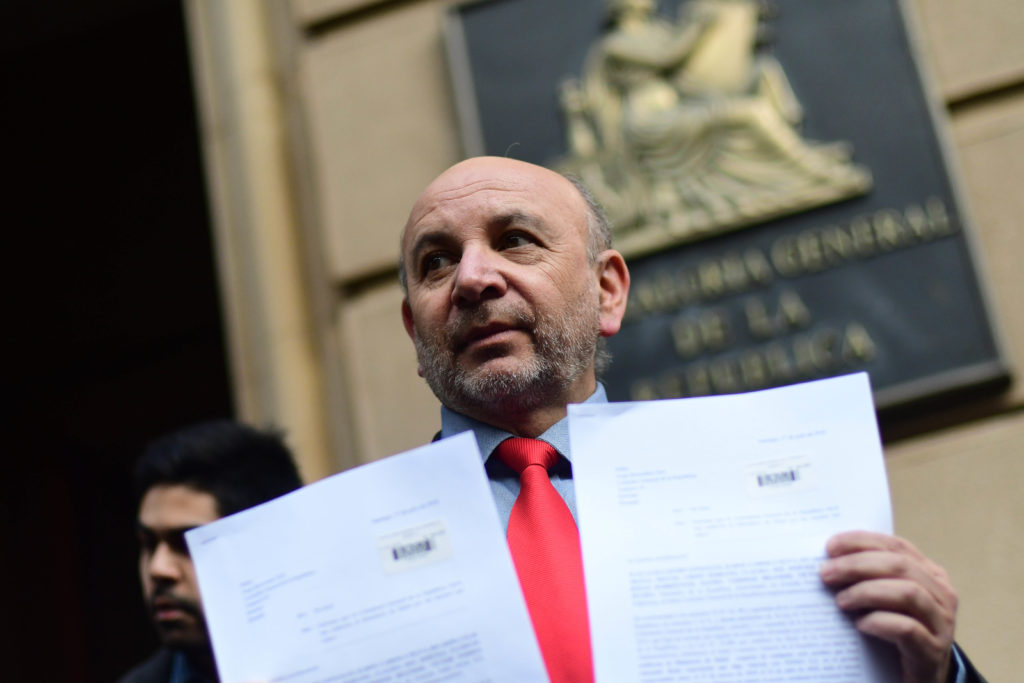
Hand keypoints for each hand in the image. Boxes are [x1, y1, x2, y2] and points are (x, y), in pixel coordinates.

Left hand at [820, 531, 956, 682]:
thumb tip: (829, 560)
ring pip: (908, 593)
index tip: (830, 546)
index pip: (896, 546)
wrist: (918, 680)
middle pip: (900, 566)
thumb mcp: (885, 600)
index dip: (862, 542)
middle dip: (857, 565)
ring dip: (868, 592)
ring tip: (841, 601)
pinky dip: (880, 622)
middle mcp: (941, 595)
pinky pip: (908, 629)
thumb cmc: (895, 633)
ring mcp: (942, 625)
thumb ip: (870, 577)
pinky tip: (860, 625)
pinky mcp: (933, 653)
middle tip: (826, 574)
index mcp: (930, 574)